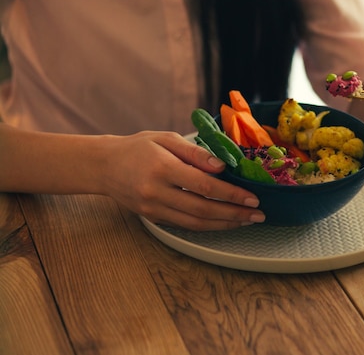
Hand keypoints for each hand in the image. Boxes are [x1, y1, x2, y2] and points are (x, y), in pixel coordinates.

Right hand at [100, 131, 264, 230]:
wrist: (104, 166)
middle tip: (257, 214)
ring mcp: (154, 208)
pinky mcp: (153, 218)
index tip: (252, 198)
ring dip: (224, 224)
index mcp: (162, 168)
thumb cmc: (138, 147)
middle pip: (202, 209)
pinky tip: (224, 222)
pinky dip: (208, 226)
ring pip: (195, 223)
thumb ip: (196, 152)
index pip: (204, 185)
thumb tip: (223, 167)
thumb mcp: (166, 139)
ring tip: (246, 221)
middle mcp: (157, 192)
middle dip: (234, 214)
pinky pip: (185, 225)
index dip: (231, 195)